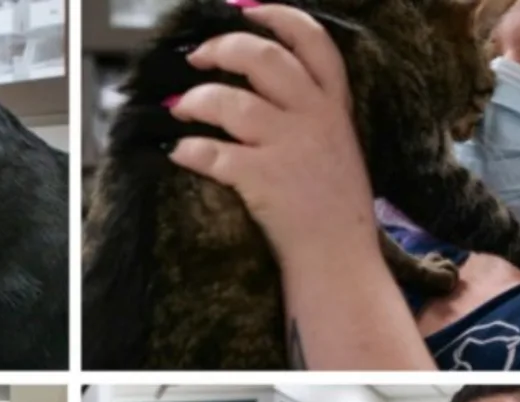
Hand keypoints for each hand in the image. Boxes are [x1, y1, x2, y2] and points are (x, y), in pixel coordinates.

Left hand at [168, 4, 379, 267]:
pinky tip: (179, 152)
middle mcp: (315, 118)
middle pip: (263, 57)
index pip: (312, 40)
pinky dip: (188, 150)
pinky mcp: (264, 179)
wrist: (340, 259)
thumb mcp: (340, 144)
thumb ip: (314, 108)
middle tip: (198, 57)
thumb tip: (261, 82)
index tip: (246, 10)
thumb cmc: (335, 206)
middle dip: (220, 48)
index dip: (276, 16)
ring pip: (230, 100)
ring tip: (181, 108)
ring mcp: (290, 147)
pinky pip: (213, 153)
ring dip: (195, 99)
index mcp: (335, 105)